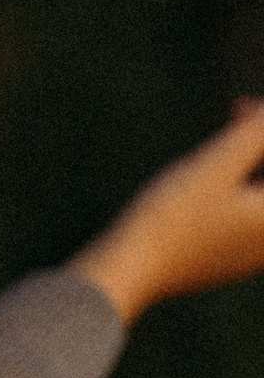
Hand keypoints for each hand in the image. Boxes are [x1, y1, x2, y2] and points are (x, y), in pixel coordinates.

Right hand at [71, 101, 263, 327]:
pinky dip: (229, 193)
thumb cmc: (173, 215)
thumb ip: (255, 132)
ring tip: (209, 152)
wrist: (127, 270)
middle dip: (258, 146)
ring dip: (243, 167)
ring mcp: (245, 258)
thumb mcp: (217, 162)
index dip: (263, 131)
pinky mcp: (220, 262)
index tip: (240, 107)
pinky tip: (197, 185)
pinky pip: (238, 219)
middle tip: (235, 112)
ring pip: (255, 200)